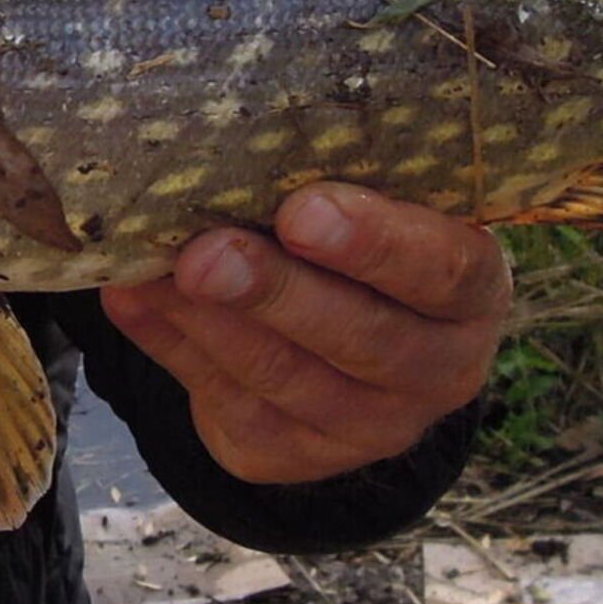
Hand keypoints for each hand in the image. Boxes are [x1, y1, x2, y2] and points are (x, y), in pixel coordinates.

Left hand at [99, 183, 509, 485]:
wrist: (349, 342)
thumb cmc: (362, 245)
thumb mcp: (377, 206)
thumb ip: (330, 184)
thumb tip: (231, 148)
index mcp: (470, 293)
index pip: (444, 271)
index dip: (376, 244)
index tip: (300, 211)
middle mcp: (436, 370)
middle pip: (362, 337)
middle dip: (275, 293)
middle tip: (206, 254)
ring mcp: (368, 425)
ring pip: (286, 379)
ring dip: (211, 322)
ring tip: (155, 270)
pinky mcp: (294, 455)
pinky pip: (228, 404)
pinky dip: (171, 346)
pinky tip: (132, 299)